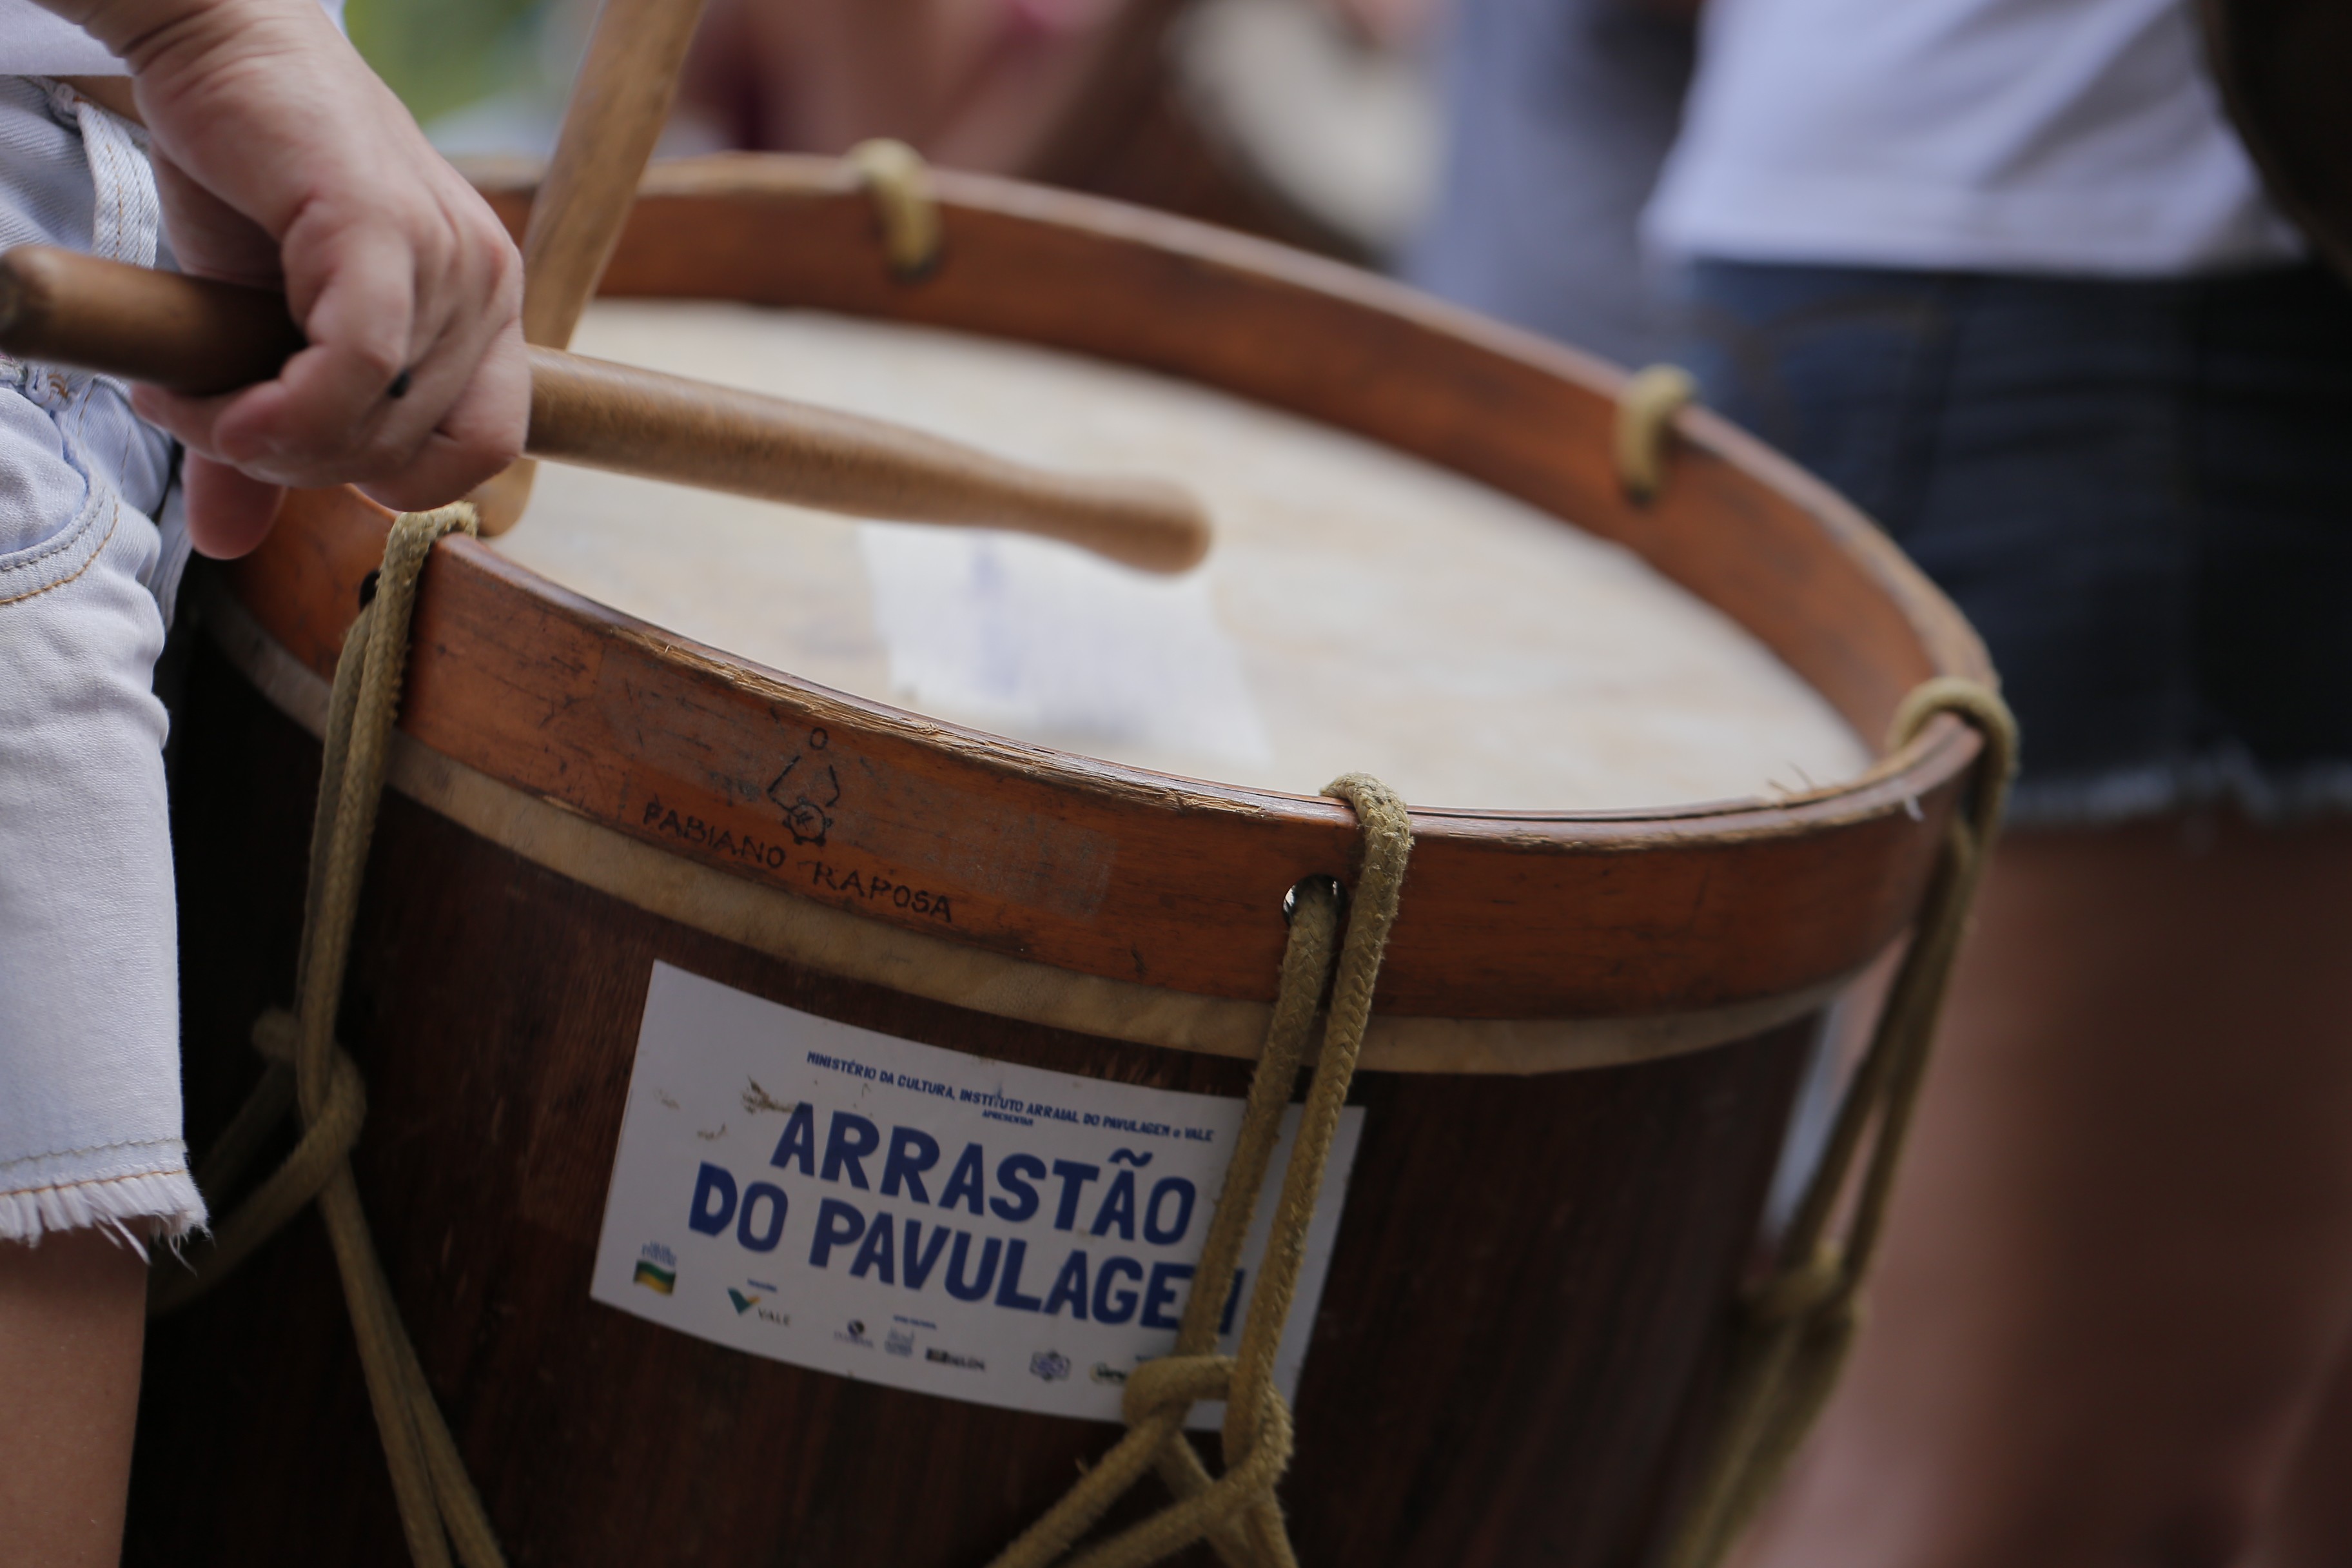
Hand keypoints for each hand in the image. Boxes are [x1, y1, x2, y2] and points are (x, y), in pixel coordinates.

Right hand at [49, 0, 527, 556]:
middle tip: (201, 425)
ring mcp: (447, 252)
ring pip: (378, 417)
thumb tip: (230, 543)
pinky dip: (283, 408)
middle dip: (296, 463)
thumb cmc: (247, 188)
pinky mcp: (380, 222)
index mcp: (482, 315)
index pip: (482, 452)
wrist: (214, 49)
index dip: (389, 482)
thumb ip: (261, 437)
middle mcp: (485, 286)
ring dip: (263, 437)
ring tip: (184, 401)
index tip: (291, 453)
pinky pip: (357, 362)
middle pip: (414, 450)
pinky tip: (213, 406)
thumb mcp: (255, 333)